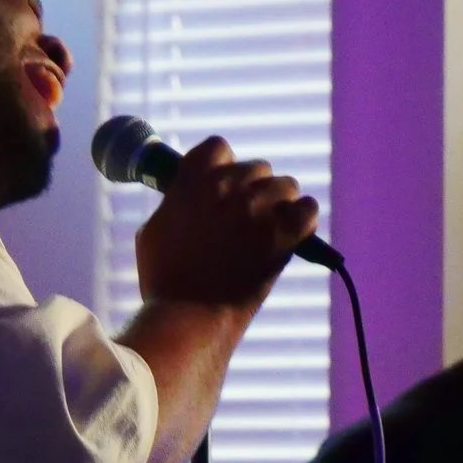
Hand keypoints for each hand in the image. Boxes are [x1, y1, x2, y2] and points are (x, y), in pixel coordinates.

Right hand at [133, 136, 318, 314]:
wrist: (189, 315)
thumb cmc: (165, 279)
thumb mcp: (154, 229)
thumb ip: (176, 202)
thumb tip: (187, 195)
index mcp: (192, 180)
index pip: (219, 147)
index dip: (224, 165)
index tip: (223, 185)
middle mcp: (227, 186)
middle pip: (258, 167)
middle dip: (255, 189)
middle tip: (248, 218)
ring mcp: (257, 208)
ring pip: (286, 186)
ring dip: (280, 204)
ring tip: (270, 229)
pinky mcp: (283, 233)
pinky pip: (309, 208)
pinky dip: (303, 220)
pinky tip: (294, 235)